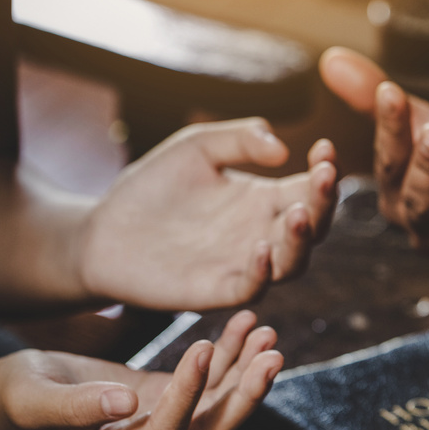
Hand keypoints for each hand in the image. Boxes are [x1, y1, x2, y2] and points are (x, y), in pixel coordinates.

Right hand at [0, 310, 281, 429]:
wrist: (14, 400)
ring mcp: (165, 428)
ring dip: (247, 370)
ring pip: (220, 404)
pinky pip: (211, 383)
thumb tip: (126, 402)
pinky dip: (232, 355)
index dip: (191, 391)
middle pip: (212, 427)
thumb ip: (77, 406)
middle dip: (247, 393)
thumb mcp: (35, 401)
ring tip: (268, 331)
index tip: (204, 346)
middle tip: (273, 354)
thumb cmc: (18, 401)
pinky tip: (247, 323)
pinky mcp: (169, 402)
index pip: (170, 429)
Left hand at [80, 118, 337, 310]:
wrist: (103, 232)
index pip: (309, 188)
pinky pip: (252, 287)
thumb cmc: (152, 187)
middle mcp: (263, 233)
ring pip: (293, 262)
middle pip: (313, 226)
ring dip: (301, 240)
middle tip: (324, 177)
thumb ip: (240, 139)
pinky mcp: (218, 290)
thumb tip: (283, 150)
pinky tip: (261, 248)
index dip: (325, 171)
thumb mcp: (197, 147)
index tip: (325, 148)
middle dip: (324, 202)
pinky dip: (262, 272)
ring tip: (297, 213)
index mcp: (264, 199)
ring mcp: (244, 264)